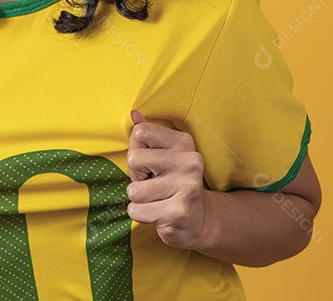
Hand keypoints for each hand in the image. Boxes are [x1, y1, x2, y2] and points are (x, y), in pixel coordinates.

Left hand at [125, 109, 212, 249]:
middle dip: (136, 176)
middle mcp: (190, 161)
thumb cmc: (172, 183)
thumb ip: (147, 134)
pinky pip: (136, 210)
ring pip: (134, 190)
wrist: (199, 220)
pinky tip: (159, 213)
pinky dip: (141, 215)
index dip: (136, 150)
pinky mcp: (178, 212)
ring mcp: (187, 186)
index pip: (140, 132)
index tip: (150, 163)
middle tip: (153, 183)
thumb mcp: (163, 155)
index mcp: (184, 141)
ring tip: (158, 199)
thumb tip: (133, 113)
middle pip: (134, 159)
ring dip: (139, 199)